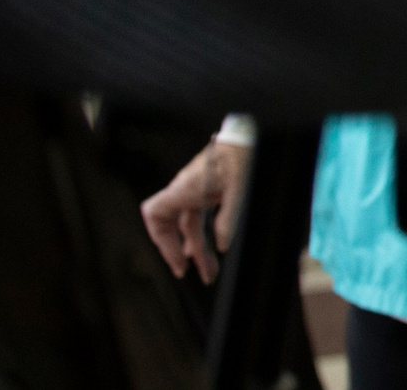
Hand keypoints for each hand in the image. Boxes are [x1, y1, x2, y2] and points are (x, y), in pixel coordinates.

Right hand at [140, 138, 249, 282]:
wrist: (252, 133)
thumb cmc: (243, 153)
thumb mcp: (240, 186)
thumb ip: (229, 216)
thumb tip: (222, 245)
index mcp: (185, 188)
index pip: (154, 213)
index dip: (160, 237)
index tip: (175, 256)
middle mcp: (188, 190)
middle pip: (173, 226)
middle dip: (180, 252)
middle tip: (190, 274)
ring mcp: (200, 190)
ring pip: (191, 225)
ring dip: (198, 249)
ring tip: (210, 272)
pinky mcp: (213, 190)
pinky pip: (202, 218)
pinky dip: (207, 235)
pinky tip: (215, 250)